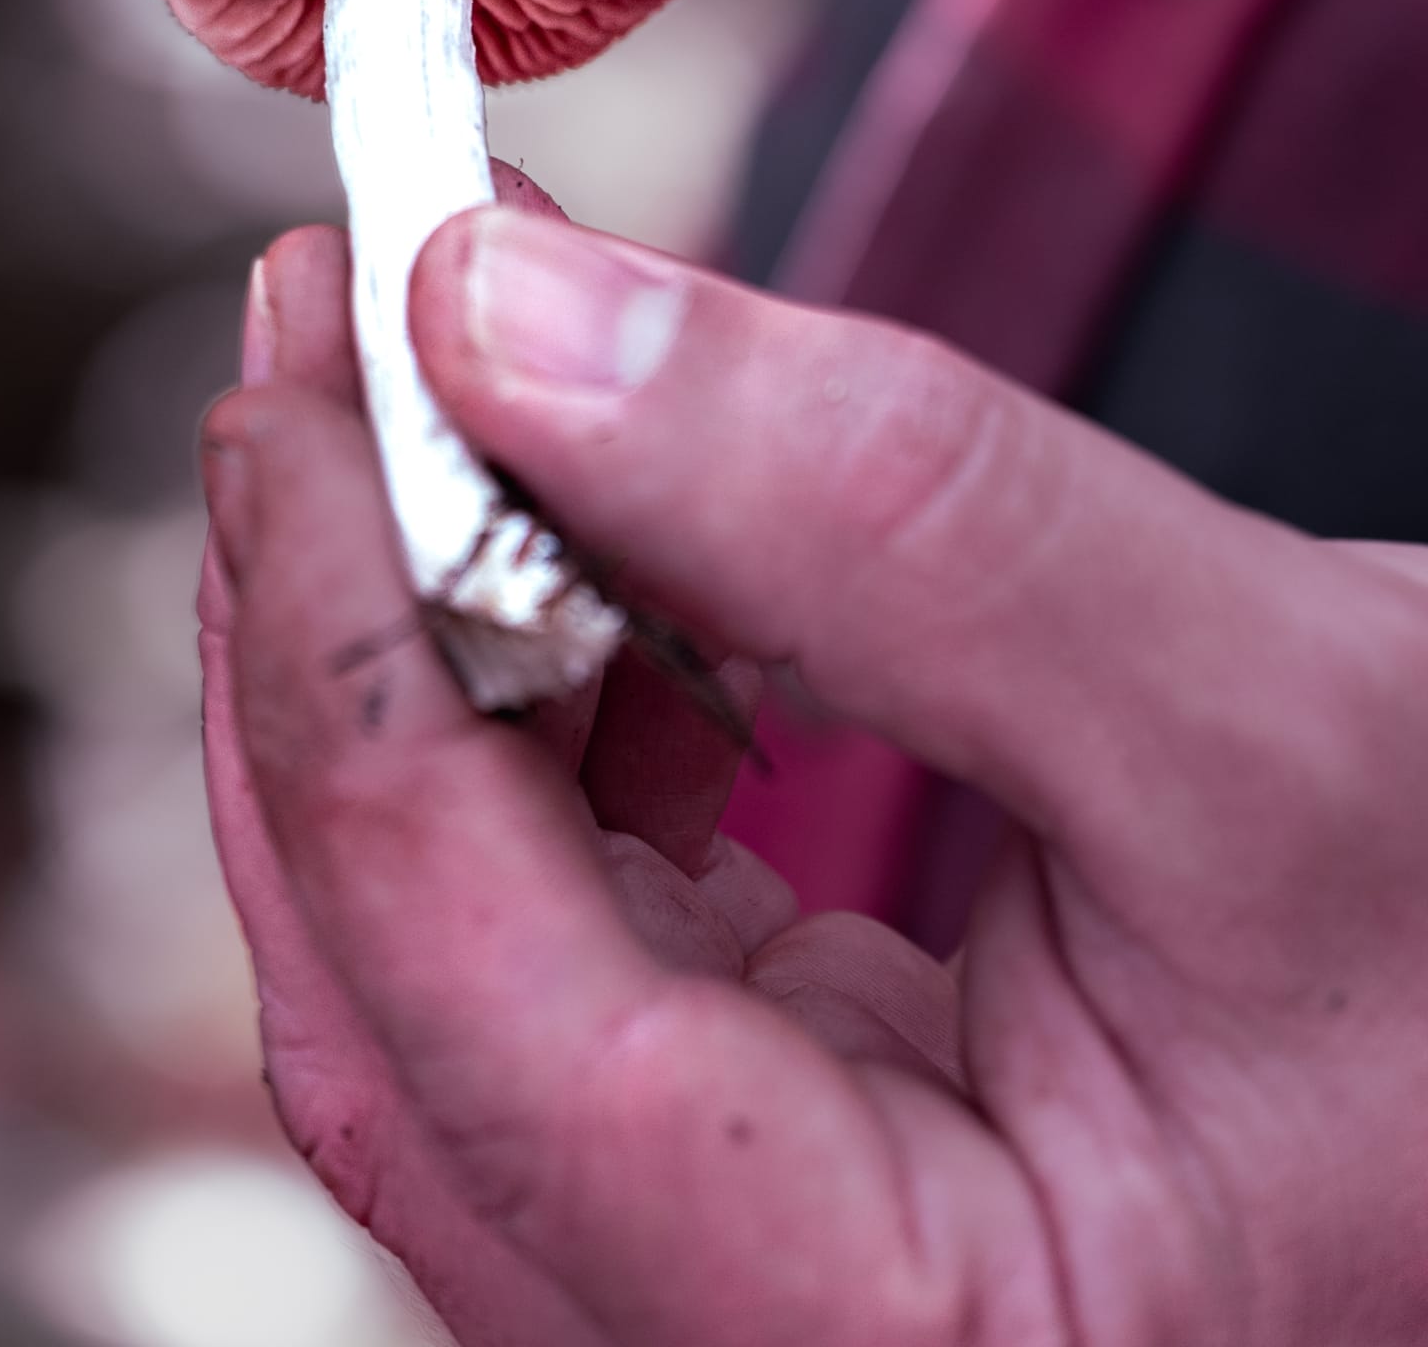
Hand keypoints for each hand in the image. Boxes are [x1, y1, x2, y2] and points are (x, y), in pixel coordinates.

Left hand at [200, 202, 1427, 1346]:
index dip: (351, 650)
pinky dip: (533, 715)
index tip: (321, 360)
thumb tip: (514, 323)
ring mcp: (753, 1264)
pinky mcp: (770, 1145)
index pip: (472, 1014)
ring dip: (414, 651)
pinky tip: (587, 554)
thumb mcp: (1254, 700)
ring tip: (437, 386)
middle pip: (395, 1005)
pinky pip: (554, 939)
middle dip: (331, 627)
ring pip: (440, 970)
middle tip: (325, 326)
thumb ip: (882, 514)